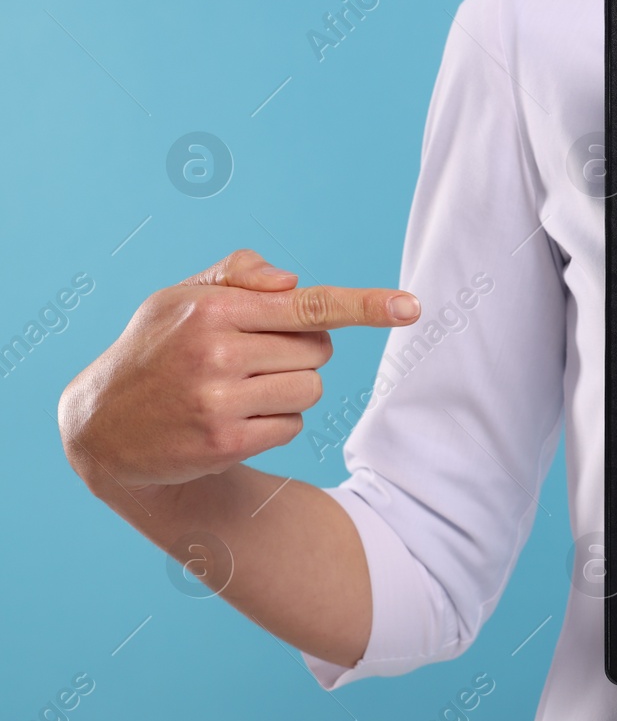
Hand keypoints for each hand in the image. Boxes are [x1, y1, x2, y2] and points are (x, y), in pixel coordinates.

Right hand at [58, 250, 418, 494]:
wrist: (101, 425)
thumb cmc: (155, 350)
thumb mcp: (179, 298)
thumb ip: (238, 277)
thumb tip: (293, 281)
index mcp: (214, 309)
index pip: (309, 305)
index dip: (365, 306)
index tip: (411, 308)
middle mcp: (217, 352)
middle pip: (320, 350)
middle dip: (299, 352)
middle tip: (252, 358)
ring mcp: (220, 401)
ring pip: (312, 390)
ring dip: (289, 390)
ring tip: (239, 389)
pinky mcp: (224, 443)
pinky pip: (292, 427)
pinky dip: (274, 423)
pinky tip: (231, 419)